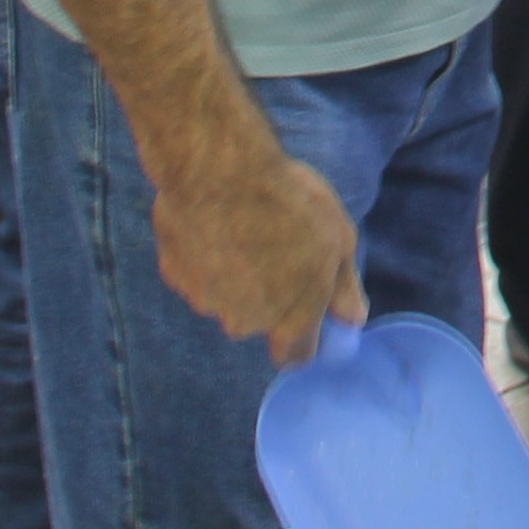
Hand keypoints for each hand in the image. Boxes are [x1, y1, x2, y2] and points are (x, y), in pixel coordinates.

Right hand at [149, 129, 362, 368]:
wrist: (219, 172)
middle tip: (277, 247)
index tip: (308, 309)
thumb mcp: (338, 241)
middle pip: (259, 322)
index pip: (296, 356)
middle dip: (268, 295)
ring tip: (245, 226)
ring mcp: (205, 301)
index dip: (304, 336)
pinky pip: (196, 274)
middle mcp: (244, 322)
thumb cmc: (289, 204)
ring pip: (225, 297)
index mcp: (289, 319)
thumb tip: (352, 319)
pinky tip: (214, 221)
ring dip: (234, 274)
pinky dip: (205, 256)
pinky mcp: (175, 276)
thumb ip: (344, 288)